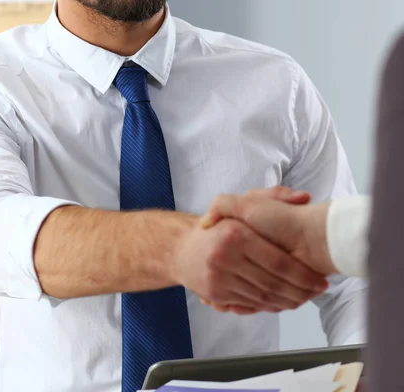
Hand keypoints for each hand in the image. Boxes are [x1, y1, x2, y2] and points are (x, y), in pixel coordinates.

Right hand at [172, 200, 328, 313]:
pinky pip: (248, 304)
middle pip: (272, 283)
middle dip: (299, 292)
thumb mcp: (243, 203)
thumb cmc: (219, 226)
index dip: (302, 275)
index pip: (278, 263)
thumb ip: (273, 194)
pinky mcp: (214, 293)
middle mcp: (225, 255)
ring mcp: (217, 275)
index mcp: (236, 233)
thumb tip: (302, 197)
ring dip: (287, 302)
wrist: (180, 248)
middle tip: (317, 293)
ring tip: (304, 299)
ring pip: (262, 297)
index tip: (319, 281)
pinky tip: (281, 302)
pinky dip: (267, 307)